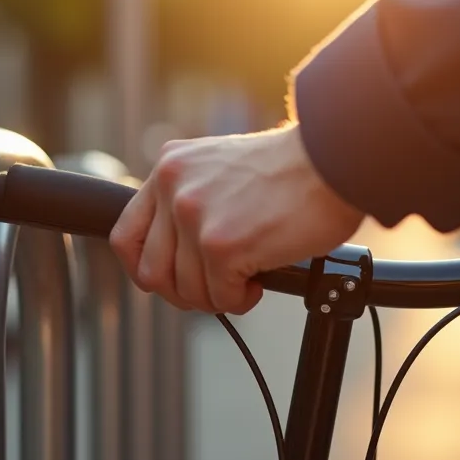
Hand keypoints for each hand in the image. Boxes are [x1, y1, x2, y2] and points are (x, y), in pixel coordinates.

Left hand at [110, 124, 364, 313]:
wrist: (333, 160)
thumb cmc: (292, 169)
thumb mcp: (221, 167)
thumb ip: (191, 197)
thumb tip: (177, 251)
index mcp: (169, 167)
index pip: (127, 235)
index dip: (146, 268)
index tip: (171, 279)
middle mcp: (174, 189)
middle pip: (151, 272)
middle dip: (184, 292)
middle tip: (216, 287)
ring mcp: (194, 217)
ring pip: (185, 290)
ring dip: (216, 296)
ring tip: (245, 280)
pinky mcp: (221, 245)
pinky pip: (219, 297)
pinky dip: (240, 299)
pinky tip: (259, 280)